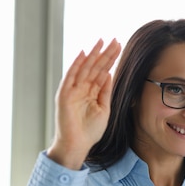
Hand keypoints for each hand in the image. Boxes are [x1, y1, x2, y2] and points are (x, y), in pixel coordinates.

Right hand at [47, 39, 121, 168]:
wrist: (77, 145)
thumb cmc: (90, 131)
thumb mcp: (104, 109)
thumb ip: (105, 92)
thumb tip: (109, 74)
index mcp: (92, 92)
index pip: (102, 72)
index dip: (110, 60)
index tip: (119, 47)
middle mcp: (82, 88)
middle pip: (95, 67)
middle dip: (105, 54)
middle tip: (115, 40)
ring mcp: (73, 90)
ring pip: (85, 68)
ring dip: (93, 55)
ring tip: (101, 42)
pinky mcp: (65, 95)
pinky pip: (70, 77)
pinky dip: (76, 65)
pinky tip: (83, 54)